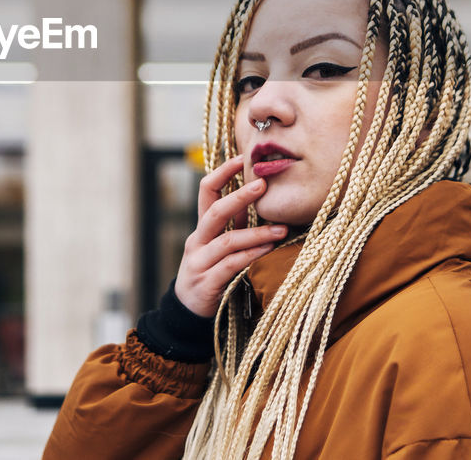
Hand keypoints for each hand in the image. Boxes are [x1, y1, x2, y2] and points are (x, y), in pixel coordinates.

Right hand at [173, 155, 286, 317]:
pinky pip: (231, 266)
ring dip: (256, 233)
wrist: (188, 312)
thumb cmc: (212, 273)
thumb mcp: (222, 246)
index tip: (242, 158)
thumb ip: (237, 225)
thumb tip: (260, 200)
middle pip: (215, 211)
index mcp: (201, 227)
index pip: (206, 191)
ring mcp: (199, 262)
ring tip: (282, 229)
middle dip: (239, 196)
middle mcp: (197, 241)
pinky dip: (251, 257)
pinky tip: (268, 252)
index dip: (222, 173)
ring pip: (227, 241)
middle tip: (263, 184)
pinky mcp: (207, 284)